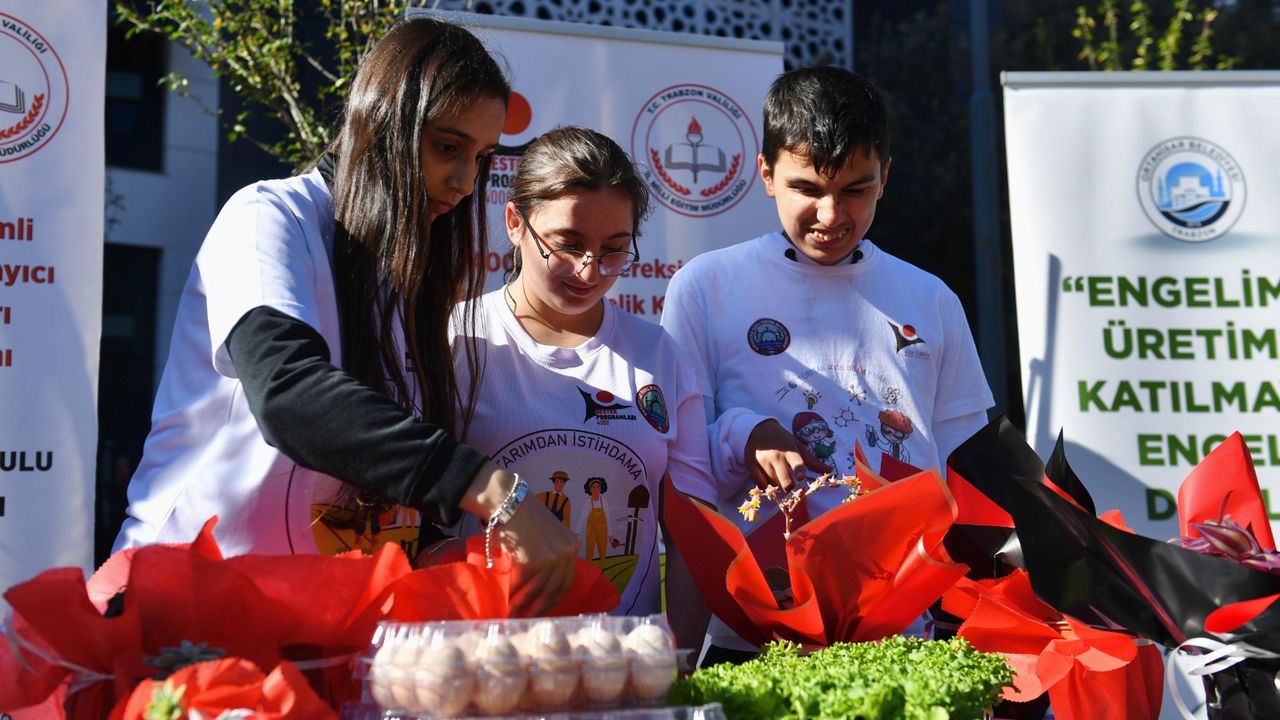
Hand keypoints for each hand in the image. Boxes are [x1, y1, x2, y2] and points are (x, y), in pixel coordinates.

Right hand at [497, 498, 579, 615]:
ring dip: (523, 606)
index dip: (554, 598)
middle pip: (554, 589)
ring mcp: (551, 557)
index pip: (566, 580)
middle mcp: (566, 552)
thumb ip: (552, 553)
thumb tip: (543, 583)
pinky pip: (521, 585)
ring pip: (537, 590)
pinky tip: (506, 603)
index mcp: (572, 546)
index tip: (545, 609)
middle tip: (530, 619)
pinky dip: (513, 596)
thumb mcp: (548, 534)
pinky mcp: (533, 561)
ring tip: (514, 615)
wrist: (509, 501)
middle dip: (540, 607)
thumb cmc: (523, 516)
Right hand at [744, 419, 827, 492]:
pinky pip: (760, 484)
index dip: (799, 470)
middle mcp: (776, 457)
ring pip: (773, 485)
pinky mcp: (751, 466)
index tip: (801, 477)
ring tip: (778, 477)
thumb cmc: (781, 439)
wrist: (757, 429)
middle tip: (791, 486)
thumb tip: (830, 470)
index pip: (796, 462)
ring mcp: (763, 462)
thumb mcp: (797, 446)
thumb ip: (812, 461)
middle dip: (790, 488)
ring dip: (778, 485)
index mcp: (790, 451)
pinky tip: (768, 480)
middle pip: (785, 481)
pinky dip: (766, 486)